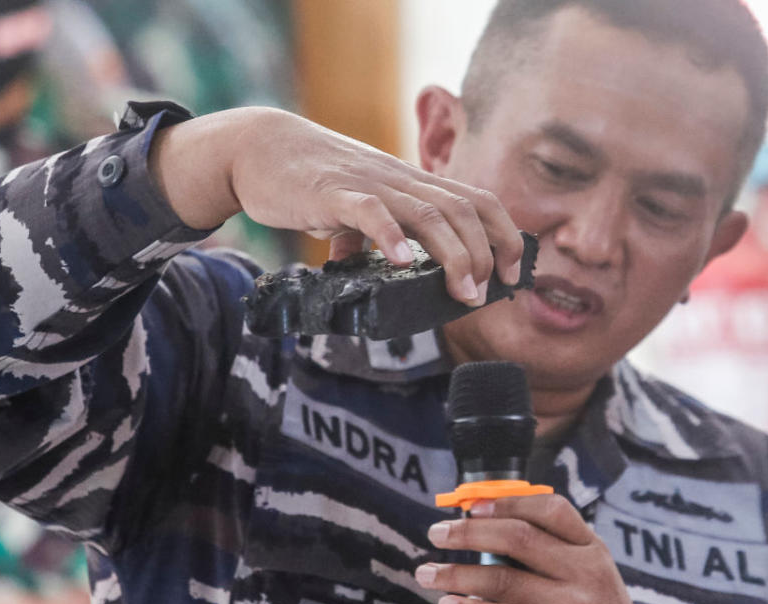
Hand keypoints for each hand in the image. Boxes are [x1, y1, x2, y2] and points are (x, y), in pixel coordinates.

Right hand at [151, 107, 522, 305]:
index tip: (512, 272)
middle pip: (462, 208)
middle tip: (489, 292)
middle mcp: (396, 180)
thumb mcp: (349, 207)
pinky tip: (400, 261)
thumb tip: (372, 265)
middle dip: (487, 251)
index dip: (502, 233)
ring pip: (428, 212)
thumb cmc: (306, 179)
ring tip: (463, 291)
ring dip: (454, 253)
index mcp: (406, 183)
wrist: (256, 148)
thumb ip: (368, 233)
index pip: (474, 198)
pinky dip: (390, 235)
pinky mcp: (331, 192)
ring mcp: (367, 183)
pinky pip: (369, 211)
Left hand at [416, 495, 653, 603]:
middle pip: (519, 539)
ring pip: (505, 581)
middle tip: (436, 533)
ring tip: (427, 572)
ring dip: (457, 574)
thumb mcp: (586, 566)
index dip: (507, 503)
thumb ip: (548, 541)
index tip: (470, 505)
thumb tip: (480, 516)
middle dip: (470, 533)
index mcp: (590, 547)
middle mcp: (585, 573)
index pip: (551, 510)